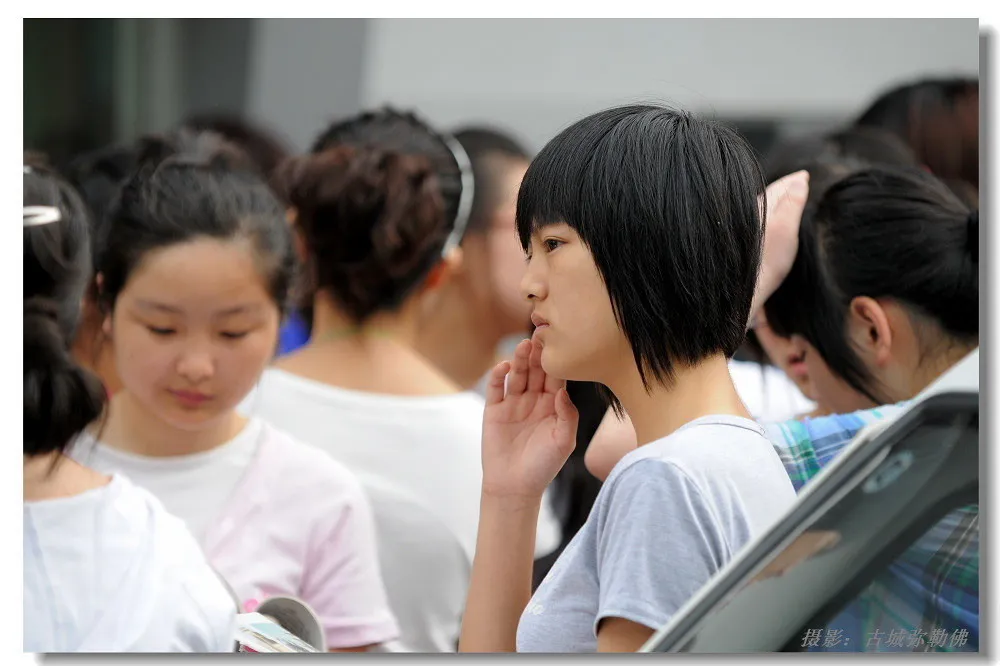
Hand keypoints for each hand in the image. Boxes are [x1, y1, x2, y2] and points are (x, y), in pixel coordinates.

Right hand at [481, 339, 578, 499]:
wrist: (515, 487)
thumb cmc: (543, 466)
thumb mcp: (564, 442)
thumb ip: (567, 416)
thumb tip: (563, 391)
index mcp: (553, 406)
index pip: (556, 378)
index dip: (557, 362)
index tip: (560, 343)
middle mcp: (534, 401)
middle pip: (537, 371)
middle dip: (538, 354)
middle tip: (540, 336)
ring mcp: (513, 404)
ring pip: (518, 376)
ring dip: (521, 360)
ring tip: (524, 345)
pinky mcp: (494, 410)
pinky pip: (496, 388)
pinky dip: (499, 375)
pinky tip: (505, 366)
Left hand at [750, 170, 810, 323]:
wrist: (743, 290)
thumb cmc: (767, 262)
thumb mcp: (786, 229)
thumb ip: (792, 204)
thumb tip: (800, 180)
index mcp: (760, 207)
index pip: (779, 188)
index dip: (793, 181)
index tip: (804, 175)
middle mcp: (748, 215)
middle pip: (769, 196)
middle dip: (783, 188)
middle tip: (797, 181)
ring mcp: (742, 229)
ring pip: (761, 208)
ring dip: (774, 202)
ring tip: (784, 197)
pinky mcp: (740, 243)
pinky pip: (756, 221)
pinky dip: (767, 216)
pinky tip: (767, 224)